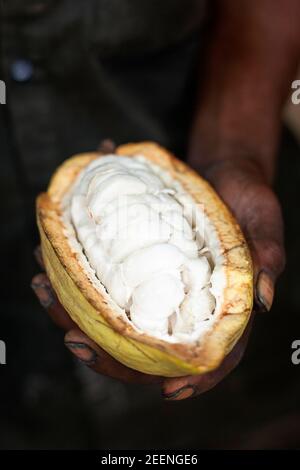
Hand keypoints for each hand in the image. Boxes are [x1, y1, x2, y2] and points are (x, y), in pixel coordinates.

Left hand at [32, 158, 276, 400]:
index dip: (195, 380)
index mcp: (222, 309)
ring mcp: (157, 289)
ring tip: (46, 290)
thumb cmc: (249, 201)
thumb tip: (264, 300)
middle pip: (149, 348)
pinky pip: (106, 282)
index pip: (213, 357)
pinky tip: (49, 261)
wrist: (222, 174)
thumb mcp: (263, 224)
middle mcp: (185, 307)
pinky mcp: (137, 266)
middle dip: (109, 354)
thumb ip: (267, 258)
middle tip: (74, 340)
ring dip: (75, 313)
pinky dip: (76, 277)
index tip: (168, 390)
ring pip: (117, 320)